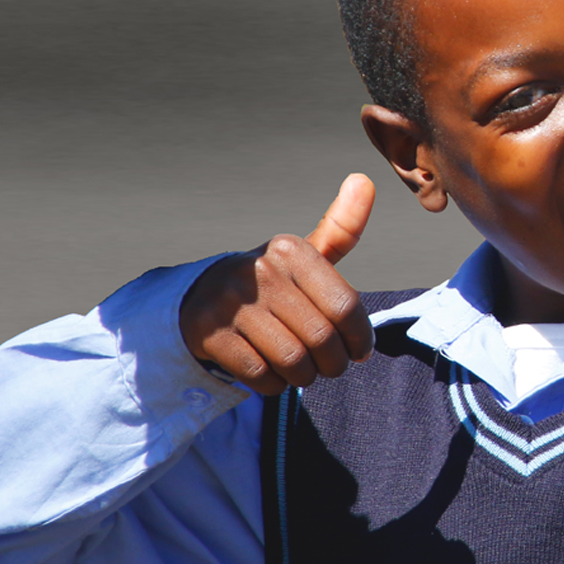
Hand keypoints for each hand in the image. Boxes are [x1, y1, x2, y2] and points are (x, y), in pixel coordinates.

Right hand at [180, 174, 376, 394]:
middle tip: (328, 366)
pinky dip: (273, 384)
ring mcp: (230, 301)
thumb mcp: (303, 256)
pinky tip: (272, 373)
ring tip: (301, 369)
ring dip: (303, 376)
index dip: (360, 339)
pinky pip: (261, 375)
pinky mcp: (209, 333)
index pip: (346, 307)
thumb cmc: (269, 283)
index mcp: (290, 250)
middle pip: (322, 339)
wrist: (199, 299)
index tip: (358, 352)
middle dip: (332, 364)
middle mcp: (259, 270)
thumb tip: (364, 180)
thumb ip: (339, 228)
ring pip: (293, 361)